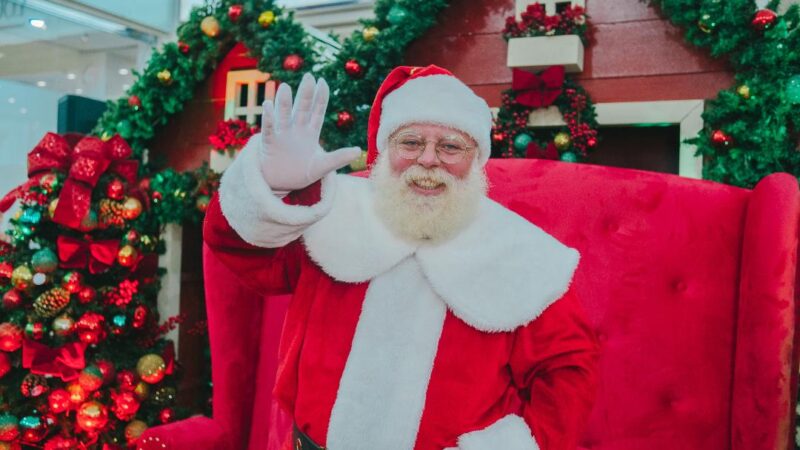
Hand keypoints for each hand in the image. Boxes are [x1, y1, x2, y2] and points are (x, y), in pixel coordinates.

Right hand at [259, 72, 360, 193]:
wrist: (280, 185)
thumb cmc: (301, 173)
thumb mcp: (322, 167)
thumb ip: (338, 158)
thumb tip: (357, 151)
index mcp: (310, 133)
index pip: (317, 112)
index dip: (320, 97)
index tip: (323, 81)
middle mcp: (296, 130)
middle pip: (302, 109)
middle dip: (305, 94)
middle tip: (309, 76)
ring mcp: (282, 135)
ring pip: (284, 115)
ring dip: (284, 102)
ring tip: (286, 88)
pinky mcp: (269, 144)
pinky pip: (269, 129)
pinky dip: (269, 118)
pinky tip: (268, 105)